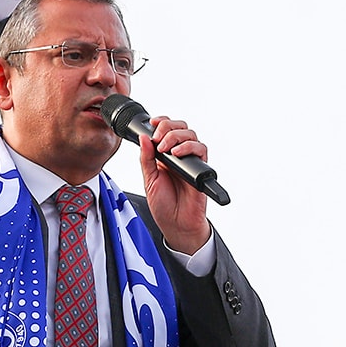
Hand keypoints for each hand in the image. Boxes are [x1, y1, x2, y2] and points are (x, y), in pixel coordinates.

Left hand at [138, 117, 212, 254]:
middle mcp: (179, 155)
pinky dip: (189, 147)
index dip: (161, 122)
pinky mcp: (200, 169)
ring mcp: (190, 161)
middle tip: (158, 138)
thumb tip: (144, 138)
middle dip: (167, 126)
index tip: (152, 124)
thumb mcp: (149, 179)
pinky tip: (177, 154)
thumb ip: (146, 159)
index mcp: (164, 156)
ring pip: (191, 135)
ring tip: (165, 148)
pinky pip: (201, 150)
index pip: (166, 130)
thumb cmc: (164, 205)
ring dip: (176, 136)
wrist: (176, 224)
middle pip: (180, 127)